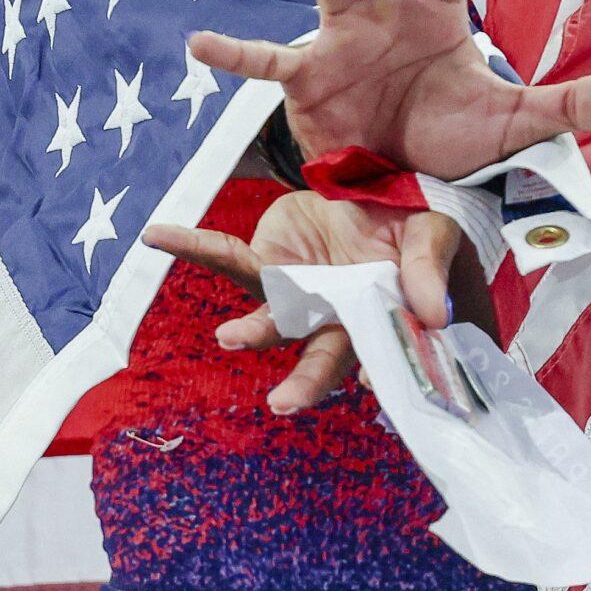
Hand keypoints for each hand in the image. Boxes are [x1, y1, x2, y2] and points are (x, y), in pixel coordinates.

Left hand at [144, 192, 461, 414]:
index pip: (378, 358)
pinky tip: (156, 236)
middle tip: (285, 403)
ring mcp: (293, 296)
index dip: (375, 372)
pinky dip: (191, 246)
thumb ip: (429, 268)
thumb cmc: (407, 227)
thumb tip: (435, 314)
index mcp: (379, 323)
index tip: (369, 382)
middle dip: (304, 384)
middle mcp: (332, 321)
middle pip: (319, 359)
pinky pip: (226, 258)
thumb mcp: (432, 234)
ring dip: (250, 330)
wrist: (370, 187)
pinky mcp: (265, 263)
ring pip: (269, 319)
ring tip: (230, 336)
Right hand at [188, 0, 590, 179]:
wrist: (407, 181)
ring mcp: (342, 39)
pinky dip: (235, 56)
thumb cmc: (456, 141)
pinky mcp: (308, 78)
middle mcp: (386, 13)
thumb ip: (560, 107)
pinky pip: (267, 62)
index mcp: (438, 15)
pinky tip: (199, 45)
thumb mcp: (514, 125)